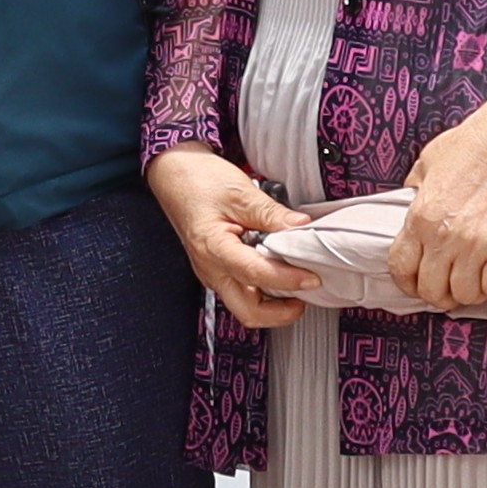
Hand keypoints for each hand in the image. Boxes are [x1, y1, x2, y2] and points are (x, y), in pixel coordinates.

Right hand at [146, 144, 315, 333]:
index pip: (256, 275)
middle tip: (306, 295)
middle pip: (248, 311)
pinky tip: (279, 275)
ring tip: (296, 286)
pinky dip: (264, 291)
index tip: (312, 278)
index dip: (288, 280)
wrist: (174, 174)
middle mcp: (210, 268)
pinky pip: (242, 292)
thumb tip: (301, 228)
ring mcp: (212, 272)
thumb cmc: (198, 180)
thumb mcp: (240, 192)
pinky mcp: (217, 270)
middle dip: (281, 313)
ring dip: (274, 305)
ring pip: (245, 306)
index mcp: (213, 248)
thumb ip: (273, 214)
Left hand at [387, 75, 486, 313]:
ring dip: (469, 293)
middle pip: (432, 289)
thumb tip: (413, 198)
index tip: (416, 284)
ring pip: (464, 295)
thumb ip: (417, 187)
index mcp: (421, 216)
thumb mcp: (429, 160)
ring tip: (474, 282)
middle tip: (447, 288)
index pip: (402, 267)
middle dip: (438, 294)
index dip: (408, 282)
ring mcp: (476, 245)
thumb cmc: (478, 143)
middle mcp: (445, 236)